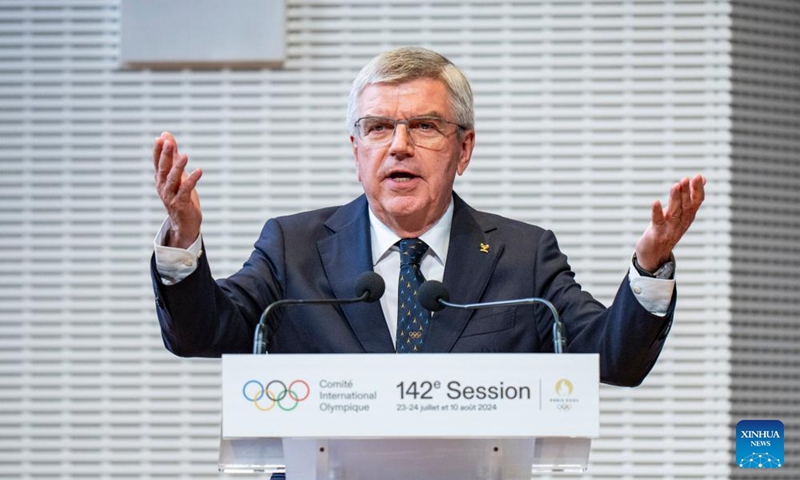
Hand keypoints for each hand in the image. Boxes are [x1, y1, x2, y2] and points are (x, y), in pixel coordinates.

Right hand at [154, 132, 202, 248]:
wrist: (184, 223)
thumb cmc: (180, 196)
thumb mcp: (177, 174)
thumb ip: (172, 155)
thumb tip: (166, 135)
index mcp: (161, 179)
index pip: (157, 163)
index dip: (158, 151)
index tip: (160, 138)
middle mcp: (163, 187)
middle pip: (163, 169)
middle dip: (165, 155)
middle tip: (168, 142)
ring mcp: (171, 197)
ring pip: (173, 180)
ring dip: (178, 168)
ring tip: (184, 156)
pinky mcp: (181, 205)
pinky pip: (186, 191)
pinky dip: (192, 180)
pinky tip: (199, 171)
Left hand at [635, 175, 705, 270]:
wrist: (655, 255)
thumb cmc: (668, 229)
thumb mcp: (681, 212)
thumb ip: (690, 196)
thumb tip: (702, 179)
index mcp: (688, 216)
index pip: (696, 202)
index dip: (698, 190)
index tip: (699, 177)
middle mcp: (681, 222)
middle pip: (686, 206)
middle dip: (687, 192)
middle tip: (688, 178)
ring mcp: (670, 229)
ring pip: (674, 212)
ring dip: (675, 199)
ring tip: (676, 185)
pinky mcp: (657, 233)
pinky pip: (658, 221)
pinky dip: (657, 212)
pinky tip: (656, 202)